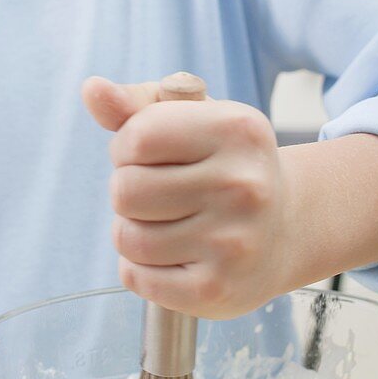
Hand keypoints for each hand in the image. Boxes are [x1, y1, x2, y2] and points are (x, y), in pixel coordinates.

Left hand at [82, 76, 290, 319]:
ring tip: (165, 223)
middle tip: (160, 193)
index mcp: (236, 130)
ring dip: (131, 231)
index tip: (149, 155)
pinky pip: (136, 278)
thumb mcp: (191, 119)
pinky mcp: (218, 289)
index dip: (127, 147)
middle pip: (125, 191)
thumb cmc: (223, 163)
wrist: (286, 226)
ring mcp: (233, 242)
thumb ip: (136, 103)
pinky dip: (139, 268)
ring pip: (127, 238)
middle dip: (128, 191)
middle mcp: (242, 185)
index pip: (137, 138)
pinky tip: (171, 255)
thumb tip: (91, 89)